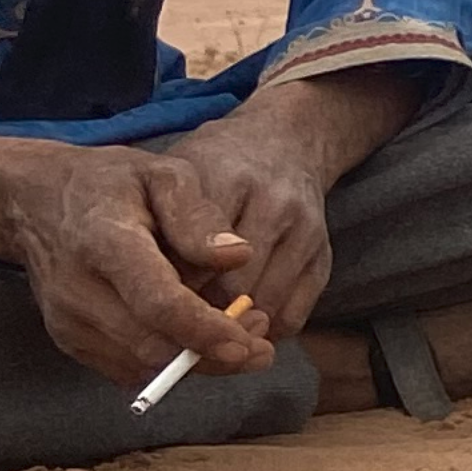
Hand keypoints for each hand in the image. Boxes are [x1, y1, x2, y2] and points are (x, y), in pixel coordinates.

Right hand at [0, 128, 274, 387]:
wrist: (22, 195)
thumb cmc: (107, 178)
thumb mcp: (162, 175)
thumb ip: (198, 214)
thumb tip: (238, 255)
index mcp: (105, 240)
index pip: (160, 300)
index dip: (210, 330)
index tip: (253, 342)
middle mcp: (78, 287)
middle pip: (147, 344)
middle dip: (208, 356)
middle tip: (258, 349)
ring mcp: (63, 317)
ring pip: (128, 364)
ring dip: (184, 365)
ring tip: (233, 346)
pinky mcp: (61, 334)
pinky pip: (110, 366)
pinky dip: (153, 365)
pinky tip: (189, 348)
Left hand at [158, 67, 420, 332]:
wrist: (283, 140)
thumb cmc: (214, 168)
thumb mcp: (175, 180)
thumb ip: (161, 234)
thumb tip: (149, 307)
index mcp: (230, 180)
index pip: (194, 259)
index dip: (168, 296)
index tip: (147, 314)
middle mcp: (277, 204)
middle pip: (231, 290)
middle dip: (199, 317)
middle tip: (171, 328)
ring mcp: (307, 231)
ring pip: (264, 309)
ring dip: (232, 329)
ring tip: (203, 326)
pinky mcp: (324, 257)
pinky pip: (291, 318)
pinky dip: (261, 331)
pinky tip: (238, 319)